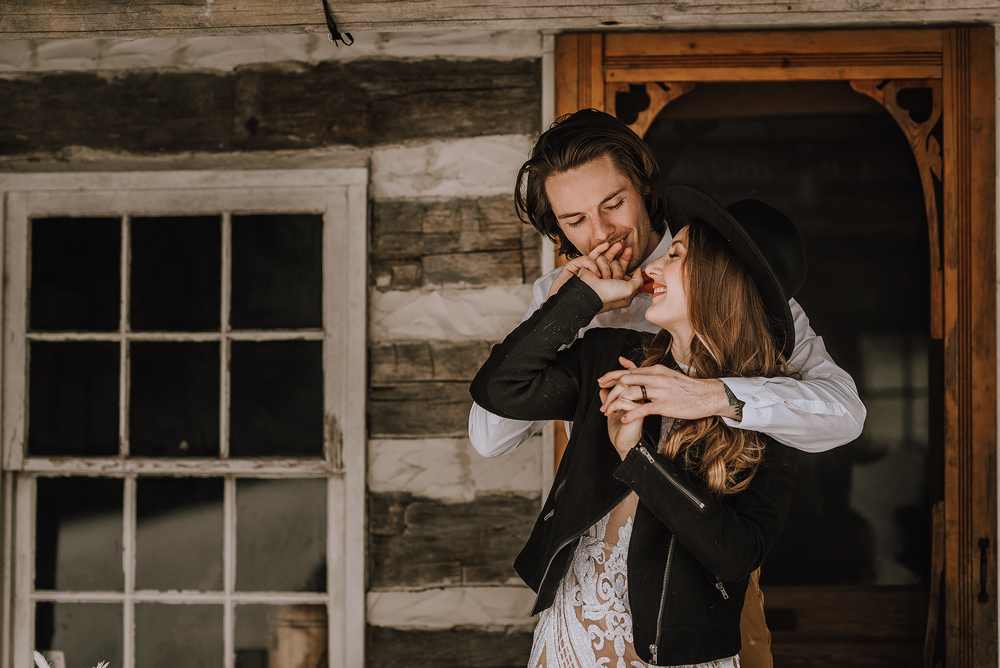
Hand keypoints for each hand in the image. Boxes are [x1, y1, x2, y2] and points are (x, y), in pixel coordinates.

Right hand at [548, 241, 640, 312]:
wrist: (590, 293)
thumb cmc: (607, 295)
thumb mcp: (629, 290)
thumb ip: (638, 281)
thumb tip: (639, 271)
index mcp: (614, 282)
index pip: (621, 266)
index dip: (625, 258)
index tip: (629, 250)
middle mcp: (604, 276)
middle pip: (613, 259)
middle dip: (618, 258)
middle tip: (623, 252)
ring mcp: (593, 270)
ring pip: (602, 258)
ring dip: (605, 266)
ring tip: (603, 277)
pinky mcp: (583, 266)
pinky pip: (591, 256)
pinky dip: (595, 259)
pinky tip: (599, 261)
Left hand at [599, 358, 736, 422]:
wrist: (708, 395)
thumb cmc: (686, 387)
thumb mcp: (666, 374)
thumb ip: (647, 371)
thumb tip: (629, 363)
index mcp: (655, 370)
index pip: (628, 371)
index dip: (612, 376)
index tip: (601, 382)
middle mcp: (656, 378)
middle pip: (626, 381)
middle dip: (610, 390)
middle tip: (601, 399)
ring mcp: (660, 391)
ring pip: (632, 394)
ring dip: (617, 404)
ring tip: (608, 412)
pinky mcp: (665, 405)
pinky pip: (644, 409)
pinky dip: (631, 413)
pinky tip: (623, 418)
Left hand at [600, 358, 645, 458]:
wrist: (626, 445)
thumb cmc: (621, 430)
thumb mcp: (611, 412)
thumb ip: (609, 399)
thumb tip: (602, 389)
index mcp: (636, 395)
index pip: (631, 377)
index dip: (621, 370)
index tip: (606, 374)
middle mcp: (641, 397)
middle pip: (624, 381)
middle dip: (608, 389)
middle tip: (602, 400)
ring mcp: (641, 403)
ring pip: (623, 390)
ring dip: (609, 401)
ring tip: (606, 411)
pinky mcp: (639, 411)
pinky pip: (624, 402)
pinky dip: (613, 407)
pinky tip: (610, 415)